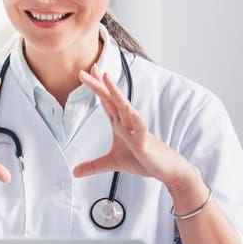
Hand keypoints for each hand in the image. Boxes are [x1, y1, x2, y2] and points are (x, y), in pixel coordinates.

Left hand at [72, 64, 195, 188]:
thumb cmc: (143, 160)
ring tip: (107, 78)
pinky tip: (132, 112)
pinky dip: (137, 120)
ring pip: (125, 108)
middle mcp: (127, 123)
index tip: (87, 72)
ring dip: (115, 93)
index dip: (97, 87)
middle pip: (111, 100)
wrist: (167, 169)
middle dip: (99, 85)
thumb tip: (75, 172)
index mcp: (119, 124)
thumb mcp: (113, 163)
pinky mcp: (145, 143)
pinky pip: (141, 129)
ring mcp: (136, 131)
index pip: (106, 101)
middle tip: (85, 71)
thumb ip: (93, 166)